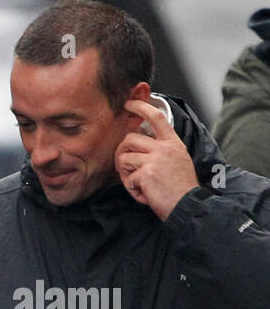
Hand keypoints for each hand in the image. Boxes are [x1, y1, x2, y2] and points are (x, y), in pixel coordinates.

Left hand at [114, 99, 199, 220]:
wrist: (187, 205)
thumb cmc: (178, 188)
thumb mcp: (175, 161)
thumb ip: (159, 150)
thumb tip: (136, 145)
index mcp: (173, 143)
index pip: (157, 117)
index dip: (141, 107)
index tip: (129, 103)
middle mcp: (164, 147)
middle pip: (129, 139)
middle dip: (122, 154)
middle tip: (127, 169)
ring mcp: (156, 159)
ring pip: (124, 158)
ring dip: (126, 174)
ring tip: (140, 184)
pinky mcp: (147, 173)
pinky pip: (127, 178)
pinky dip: (132, 189)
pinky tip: (145, 194)